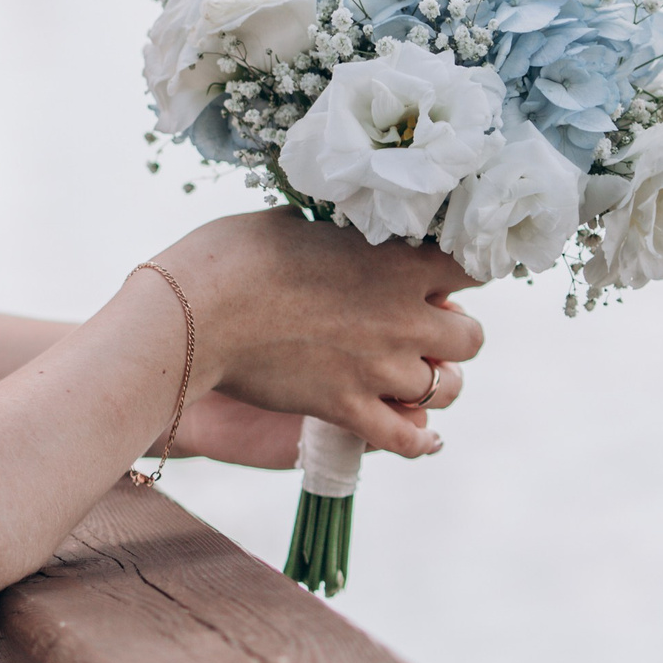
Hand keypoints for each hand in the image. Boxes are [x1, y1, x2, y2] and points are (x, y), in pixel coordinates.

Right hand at [151, 210, 484, 458]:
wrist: (191, 316)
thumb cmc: (229, 256)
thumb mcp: (287, 222)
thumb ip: (328, 232)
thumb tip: (325, 227)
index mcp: (396, 262)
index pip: (472, 266)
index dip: (462, 270)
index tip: (442, 272)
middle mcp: (402, 318)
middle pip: (472, 338)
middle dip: (452, 332)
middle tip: (421, 326)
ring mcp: (379, 370)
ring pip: (447, 389)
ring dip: (435, 381)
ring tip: (412, 374)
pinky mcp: (348, 410)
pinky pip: (408, 440)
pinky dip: (418, 439)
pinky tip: (420, 434)